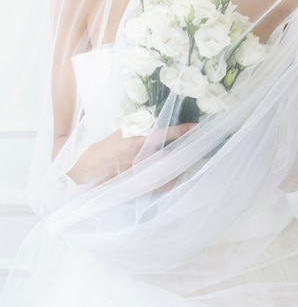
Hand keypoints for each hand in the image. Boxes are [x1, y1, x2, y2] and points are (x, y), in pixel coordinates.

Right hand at [67, 123, 195, 184]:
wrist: (90, 165)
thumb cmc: (109, 145)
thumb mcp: (125, 130)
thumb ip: (142, 127)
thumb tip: (161, 121)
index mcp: (136, 141)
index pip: (164, 134)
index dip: (181, 131)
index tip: (195, 127)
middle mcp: (141, 158)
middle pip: (171, 154)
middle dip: (186, 150)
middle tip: (198, 145)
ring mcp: (141, 173)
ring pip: (169, 171)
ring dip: (182, 165)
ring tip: (191, 159)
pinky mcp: (140, 184)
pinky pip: (162, 185)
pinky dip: (172, 180)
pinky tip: (179, 175)